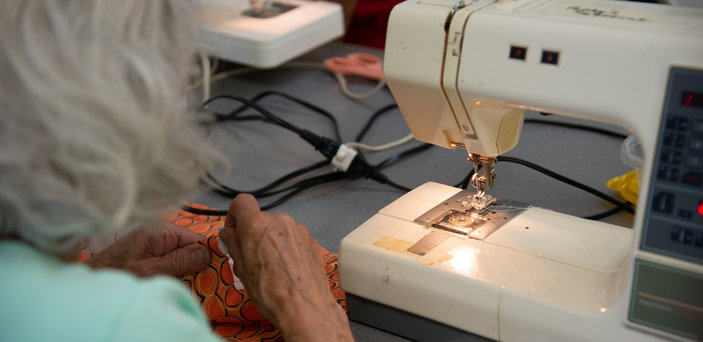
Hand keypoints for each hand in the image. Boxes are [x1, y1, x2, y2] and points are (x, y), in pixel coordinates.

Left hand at [86, 221, 210, 277]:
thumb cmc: (116, 275)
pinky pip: (170, 258)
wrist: (88, 280)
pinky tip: (169, 280)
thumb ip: (179, 261)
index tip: (210, 275)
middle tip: (193, 283)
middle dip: (193, 265)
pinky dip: (172, 271)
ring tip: (178, 283)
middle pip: (190, 247)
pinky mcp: (148, 250)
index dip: (204, 257)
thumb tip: (207, 253)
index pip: (196, 239)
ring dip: (182, 270)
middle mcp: (158, 231)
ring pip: (181, 254)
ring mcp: (153, 240)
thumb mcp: (151, 271)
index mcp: (160, 230)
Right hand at [219, 194, 352, 341]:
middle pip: (260, 218)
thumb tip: (228, 233)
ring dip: (271, 242)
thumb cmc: (271, 292)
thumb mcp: (242, 269)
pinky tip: (287, 269)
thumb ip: (233, 244)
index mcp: (256, 225)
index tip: (233, 230)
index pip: (241, 202)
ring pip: (278, 229)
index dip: (234, 215)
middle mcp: (279, 221)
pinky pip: (293, 238)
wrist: (304, 307)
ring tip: (271, 267)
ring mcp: (298, 230)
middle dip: (253, 234)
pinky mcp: (311, 240)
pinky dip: (287, 248)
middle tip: (250, 257)